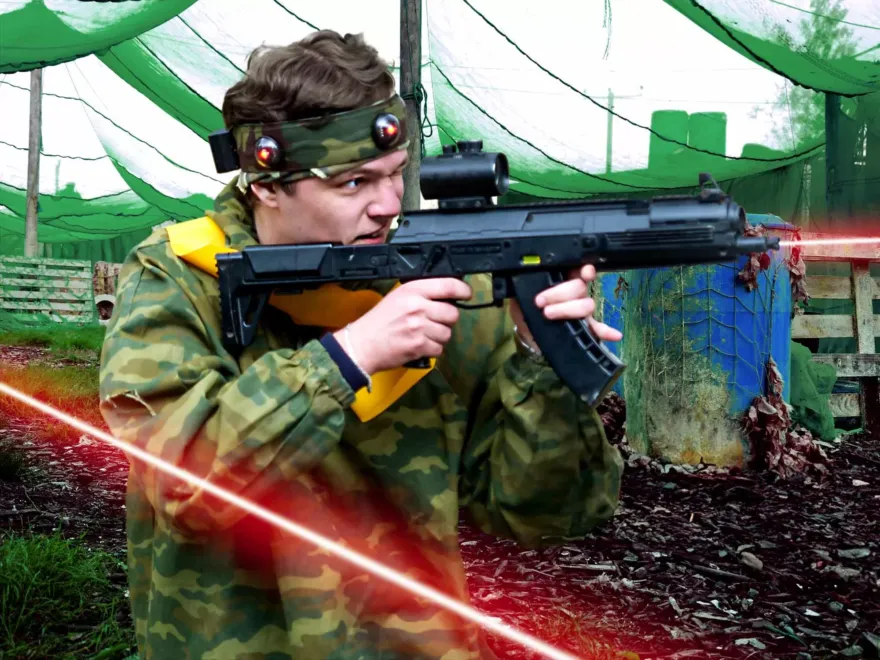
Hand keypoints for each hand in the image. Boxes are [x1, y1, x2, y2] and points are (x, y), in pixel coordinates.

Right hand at [336, 278, 472, 374]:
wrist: (362, 344)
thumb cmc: (380, 321)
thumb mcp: (399, 297)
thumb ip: (422, 294)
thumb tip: (448, 296)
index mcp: (412, 290)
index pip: (448, 285)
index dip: (463, 290)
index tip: (466, 294)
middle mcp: (417, 306)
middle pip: (452, 313)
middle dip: (447, 319)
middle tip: (434, 321)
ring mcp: (419, 327)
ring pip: (447, 333)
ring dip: (439, 336)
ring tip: (423, 335)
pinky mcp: (419, 345)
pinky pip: (439, 348)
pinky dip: (432, 349)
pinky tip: (419, 345)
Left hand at [510, 264, 622, 348]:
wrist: (528, 334)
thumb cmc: (526, 310)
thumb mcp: (519, 294)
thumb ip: (524, 286)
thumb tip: (521, 279)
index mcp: (561, 280)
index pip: (577, 270)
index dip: (581, 269)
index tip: (580, 272)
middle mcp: (575, 294)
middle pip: (580, 288)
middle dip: (560, 293)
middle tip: (541, 301)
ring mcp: (581, 312)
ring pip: (587, 305)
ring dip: (568, 309)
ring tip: (548, 314)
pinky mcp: (583, 329)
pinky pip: (598, 329)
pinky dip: (607, 331)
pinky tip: (614, 335)